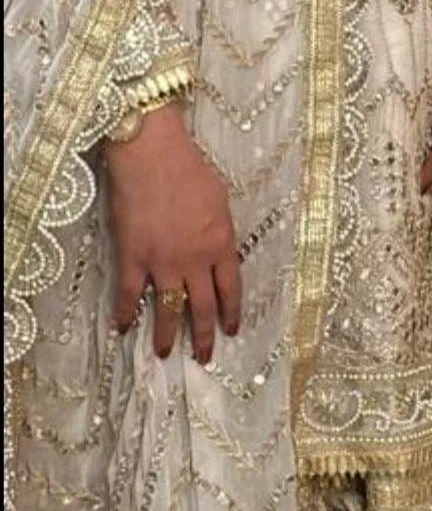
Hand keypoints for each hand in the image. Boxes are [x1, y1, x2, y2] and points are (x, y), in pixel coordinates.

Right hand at [105, 105, 240, 364]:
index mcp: (221, 244)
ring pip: (168, 309)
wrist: (151, 153)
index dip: (231, 313)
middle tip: (203, 357)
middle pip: (203, 307)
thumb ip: (220, 229)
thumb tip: (218, 246)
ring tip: (164, 353)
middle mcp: (195, 260)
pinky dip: (125, 313)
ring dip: (167, 334)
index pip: (230, 289)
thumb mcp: (220, 198)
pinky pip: (130, 293)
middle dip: (204, 336)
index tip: (230, 330)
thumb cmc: (188, 167)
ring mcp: (163, 261)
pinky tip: (122, 328)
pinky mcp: (133, 256)